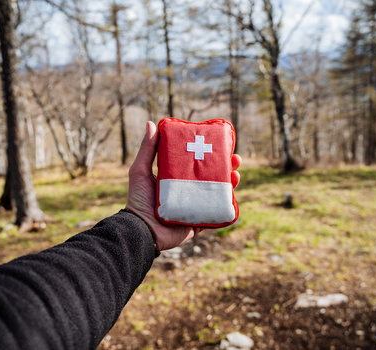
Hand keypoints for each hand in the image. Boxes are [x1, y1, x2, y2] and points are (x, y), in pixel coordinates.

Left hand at [126, 121, 240, 251]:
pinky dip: (226, 206)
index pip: (197, 163)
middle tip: (235, 159)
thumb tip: (151, 123)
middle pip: (212, 177)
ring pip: (217, 194)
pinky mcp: (198, 222)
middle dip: (226, 167)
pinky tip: (233, 195)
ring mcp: (194, 207)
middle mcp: (187, 191)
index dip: (210, 154)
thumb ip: (147, 149)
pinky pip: (216, 214)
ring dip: (230, 184)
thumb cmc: (138, 200)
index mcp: (176, 179)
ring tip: (236, 175)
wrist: (141, 230)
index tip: (221, 144)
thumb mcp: (140, 170)